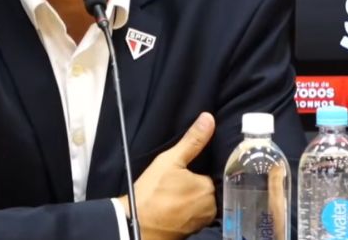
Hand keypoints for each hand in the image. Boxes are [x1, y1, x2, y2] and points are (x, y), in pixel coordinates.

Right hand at [120, 112, 216, 239]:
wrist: (136, 225)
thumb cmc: (152, 193)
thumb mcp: (170, 160)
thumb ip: (192, 141)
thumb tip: (208, 118)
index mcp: (208, 188)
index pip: (208, 174)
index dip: (195, 172)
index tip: (182, 173)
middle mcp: (210, 207)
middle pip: (206, 190)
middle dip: (193, 186)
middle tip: (173, 184)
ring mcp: (202, 222)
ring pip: (200, 204)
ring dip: (190, 200)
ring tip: (171, 196)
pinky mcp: (193, 232)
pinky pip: (194, 217)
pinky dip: (186, 213)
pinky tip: (172, 208)